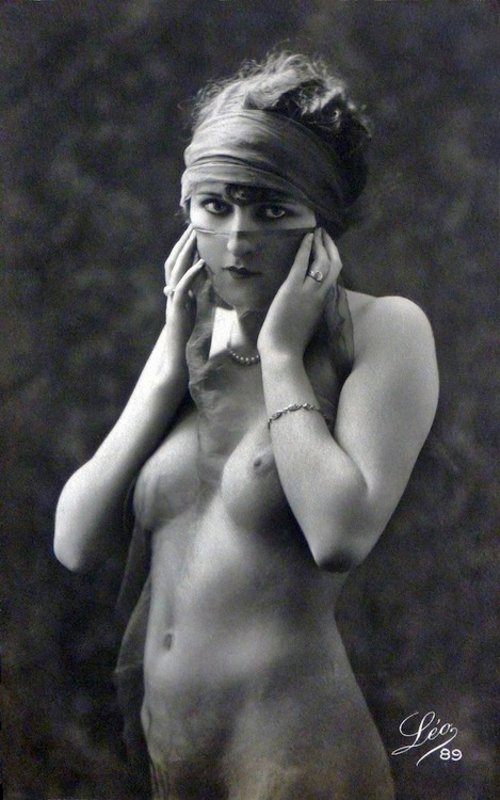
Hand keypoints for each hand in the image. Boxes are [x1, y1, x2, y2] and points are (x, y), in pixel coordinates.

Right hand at [161, 225, 205, 376]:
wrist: (176, 359)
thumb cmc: (186, 338)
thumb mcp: (193, 311)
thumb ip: (196, 295)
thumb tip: (204, 280)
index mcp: (176, 292)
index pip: (178, 264)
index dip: (184, 247)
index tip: (195, 232)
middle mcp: (171, 293)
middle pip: (174, 261)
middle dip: (183, 243)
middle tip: (193, 226)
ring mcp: (171, 301)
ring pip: (175, 270)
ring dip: (185, 252)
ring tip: (195, 238)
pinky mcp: (176, 311)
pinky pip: (182, 288)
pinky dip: (190, 275)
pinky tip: (200, 264)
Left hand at [258, 228, 342, 358]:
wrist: (283, 353)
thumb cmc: (292, 344)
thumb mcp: (309, 324)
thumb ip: (313, 309)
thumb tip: (310, 300)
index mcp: (324, 305)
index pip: (335, 278)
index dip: (334, 261)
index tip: (330, 250)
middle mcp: (321, 296)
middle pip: (334, 266)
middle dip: (330, 248)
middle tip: (325, 235)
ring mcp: (307, 292)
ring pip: (322, 262)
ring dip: (320, 244)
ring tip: (317, 232)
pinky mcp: (292, 289)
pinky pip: (302, 264)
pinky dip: (306, 248)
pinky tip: (307, 237)